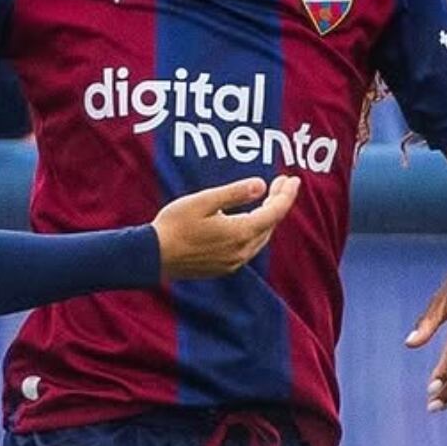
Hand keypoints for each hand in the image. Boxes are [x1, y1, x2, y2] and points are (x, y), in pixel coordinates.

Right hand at [152, 176, 299, 279]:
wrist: (153, 256)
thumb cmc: (174, 225)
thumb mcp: (204, 201)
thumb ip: (234, 193)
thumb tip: (261, 185)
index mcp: (240, 232)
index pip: (275, 212)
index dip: (287, 195)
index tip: (293, 179)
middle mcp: (242, 250)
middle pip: (270, 225)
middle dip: (278, 202)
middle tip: (281, 183)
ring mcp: (234, 261)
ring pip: (261, 237)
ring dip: (267, 217)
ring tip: (267, 199)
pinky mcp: (224, 266)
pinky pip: (249, 247)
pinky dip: (255, 230)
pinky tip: (247, 220)